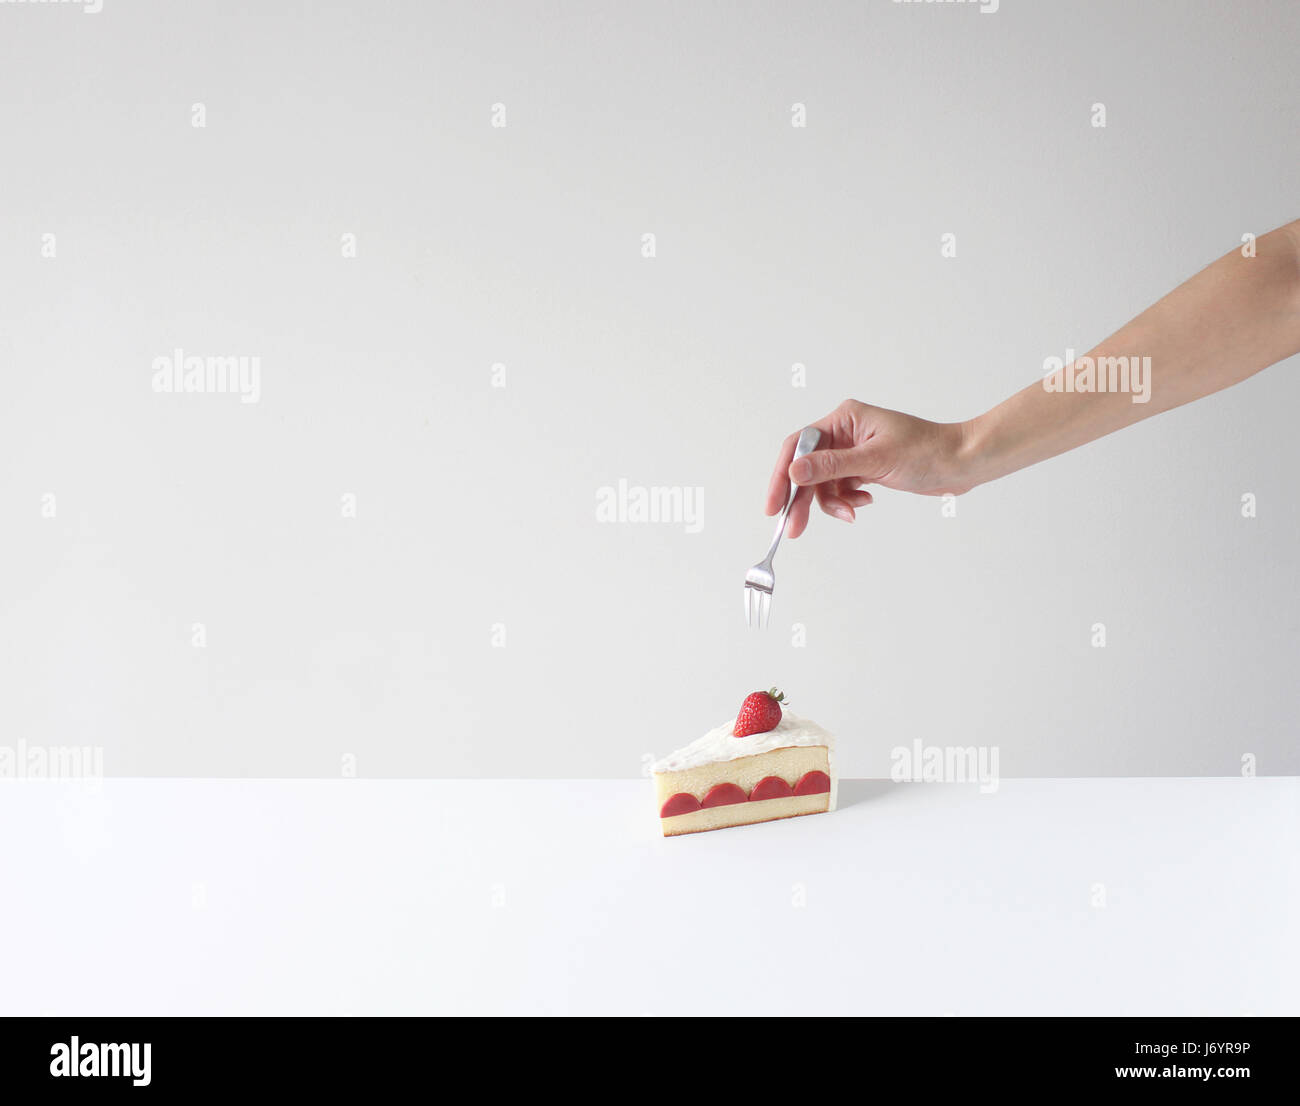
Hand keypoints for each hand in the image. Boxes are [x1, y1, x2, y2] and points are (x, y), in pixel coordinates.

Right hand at [765, 400, 969, 537]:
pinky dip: (848, 501)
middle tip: (793, 528)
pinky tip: (864, 502)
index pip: (799, 446)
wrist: (961, 463)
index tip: (774, 504)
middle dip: (803, 499)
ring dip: (832, 502)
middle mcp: (846, 432)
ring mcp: (855, 451)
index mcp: (845, 419)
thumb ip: (832, 467)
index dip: (782, 476)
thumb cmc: (928, 452)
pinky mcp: (865, 468)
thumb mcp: (876, 460)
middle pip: (808, 468)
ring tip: (851, 513)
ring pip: (824, 483)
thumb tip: (794, 472)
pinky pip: (841, 489)